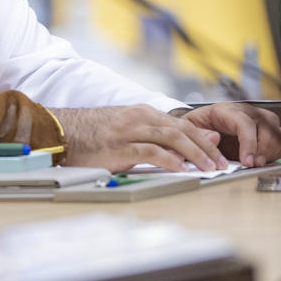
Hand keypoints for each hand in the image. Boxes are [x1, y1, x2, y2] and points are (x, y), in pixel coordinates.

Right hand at [54, 105, 227, 171]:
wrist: (60, 131)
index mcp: (141, 112)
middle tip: (219, 164)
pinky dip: (170, 159)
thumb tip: (187, 144)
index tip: (217, 154)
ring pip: (171, 138)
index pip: (181, 124)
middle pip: (181, 130)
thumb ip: (156, 135)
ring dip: (194, 154)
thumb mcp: (127, 130)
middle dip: (205, 148)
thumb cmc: (92, 133)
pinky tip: (182, 168)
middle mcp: (137, 118)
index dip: (203, 140)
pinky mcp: (118, 147)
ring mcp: (127, 132)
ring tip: (208, 168)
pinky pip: (150, 151)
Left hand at [181, 102, 280, 166]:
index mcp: (224, 110)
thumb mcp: (189, 128)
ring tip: (257, 164)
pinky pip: (277, 141)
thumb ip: (199, 134)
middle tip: (253, 164)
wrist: (200, 125)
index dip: (248, 142)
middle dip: (262, 148)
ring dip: (269, 151)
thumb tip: (214, 138)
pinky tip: (262, 160)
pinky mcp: (264, 131)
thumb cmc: (197, 125)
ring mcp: (256, 120)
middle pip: (264, 127)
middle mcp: (244, 112)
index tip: (246, 161)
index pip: (244, 122)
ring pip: (274, 133)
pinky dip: (273, 152)